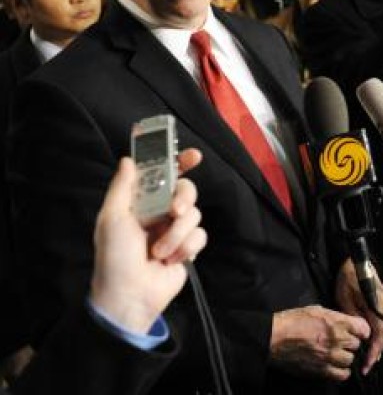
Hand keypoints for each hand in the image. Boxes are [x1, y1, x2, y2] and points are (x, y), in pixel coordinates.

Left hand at [89, 149, 206, 333]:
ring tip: (160, 252)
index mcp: (140, 203)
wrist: (131, 296)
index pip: (163, 175)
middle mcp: (160, 213)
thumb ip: (122, 187)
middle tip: (175, 211)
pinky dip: (186, 247)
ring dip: (177, 234)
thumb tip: (128, 160)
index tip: (193, 157)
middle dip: (183, 199)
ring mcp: (175, 231)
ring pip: (195, 214)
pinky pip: (200, 235)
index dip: (178, 162)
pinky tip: (171, 260)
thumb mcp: (112, 219)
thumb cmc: (115, 258)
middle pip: (186, 190)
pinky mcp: (188, 248)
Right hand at [269, 305, 370, 381]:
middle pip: (357, 345)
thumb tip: (346, 322)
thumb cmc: (292, 321)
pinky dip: (341, 372)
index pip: (364, 328)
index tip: (358, 333)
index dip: (361, 331)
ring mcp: (329, 356)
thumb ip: (335, 316)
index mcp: (336, 322)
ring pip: (350, 360)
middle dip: (351, 343)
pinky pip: (342, 375)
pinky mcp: (321, 370)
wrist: (274, 337)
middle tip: (341, 343)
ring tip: (335, 354)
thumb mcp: (317, 310)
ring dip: (345, 358)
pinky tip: (335, 367)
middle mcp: (336, 339)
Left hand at [336, 258, 382, 374]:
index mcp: (376, 305)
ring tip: (370, 359)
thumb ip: (353, 317)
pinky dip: (378, 335)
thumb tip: (359, 335)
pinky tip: (371, 342)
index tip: (367, 364)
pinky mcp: (382, 303)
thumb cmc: (348, 278)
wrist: (356, 260)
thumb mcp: (345, 298)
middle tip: (368, 366)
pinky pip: (382, 323)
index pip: (379, 333)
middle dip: (376, 351)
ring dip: (378, 344)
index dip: (374, 350)